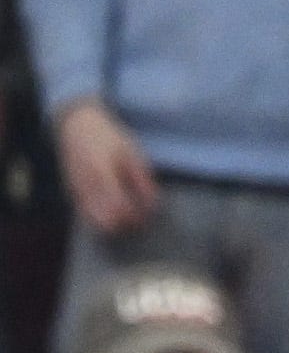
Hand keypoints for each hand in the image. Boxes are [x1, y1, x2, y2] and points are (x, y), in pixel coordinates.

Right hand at [55, 97, 157, 234]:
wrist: (76, 125)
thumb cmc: (108, 137)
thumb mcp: (131, 153)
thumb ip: (142, 180)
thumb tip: (153, 207)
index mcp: (102, 172)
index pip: (121, 208)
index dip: (137, 217)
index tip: (148, 215)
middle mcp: (86, 184)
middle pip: (107, 222)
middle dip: (127, 225)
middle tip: (139, 220)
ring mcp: (76, 191)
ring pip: (96, 223)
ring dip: (114, 226)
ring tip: (128, 217)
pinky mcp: (71, 194)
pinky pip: (88, 216)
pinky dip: (103, 220)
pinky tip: (114, 211)